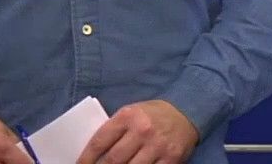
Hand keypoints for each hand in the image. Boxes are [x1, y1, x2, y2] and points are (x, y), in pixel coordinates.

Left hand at [77, 100, 197, 163]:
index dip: (86, 158)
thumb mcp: (129, 112)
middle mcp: (142, 131)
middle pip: (114, 159)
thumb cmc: (150, 114)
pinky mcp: (171, 159)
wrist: (185, 113)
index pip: (100, 141)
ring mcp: (157, 146)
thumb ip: (114, 129)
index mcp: (127, 116)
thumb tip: (95, 151)